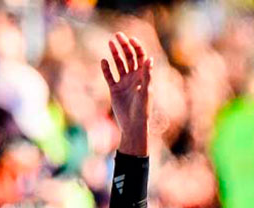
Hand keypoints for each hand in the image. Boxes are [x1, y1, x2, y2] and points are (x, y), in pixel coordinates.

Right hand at [100, 32, 152, 156]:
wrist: (133, 126)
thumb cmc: (143, 110)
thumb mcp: (146, 92)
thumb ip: (147, 75)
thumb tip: (150, 59)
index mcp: (143, 77)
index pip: (140, 57)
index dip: (136, 47)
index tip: (130, 39)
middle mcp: (133, 78)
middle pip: (128, 58)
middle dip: (124, 46)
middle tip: (117, 36)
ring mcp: (123, 83)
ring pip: (118, 64)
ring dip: (115, 54)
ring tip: (110, 43)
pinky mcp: (114, 90)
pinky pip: (109, 76)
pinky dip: (106, 68)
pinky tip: (103, 61)